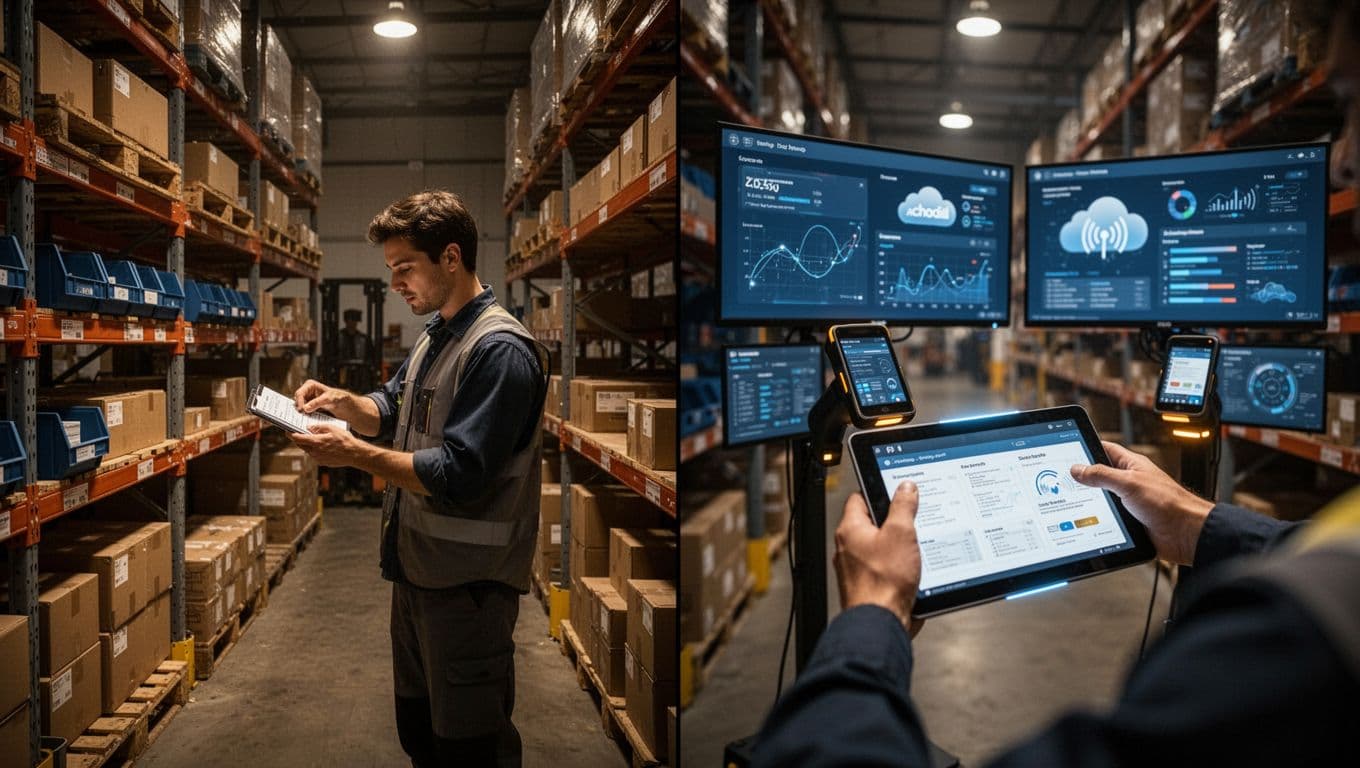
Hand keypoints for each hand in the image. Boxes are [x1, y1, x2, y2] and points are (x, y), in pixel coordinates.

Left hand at [289, 423, 367, 467]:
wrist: (354, 454)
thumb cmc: (345, 440)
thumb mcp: (332, 428)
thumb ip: (319, 427)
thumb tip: (309, 428)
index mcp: (316, 442)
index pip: (297, 438)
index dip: (290, 434)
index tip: (287, 431)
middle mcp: (314, 452)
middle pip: (301, 445)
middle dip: (299, 439)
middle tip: (299, 433)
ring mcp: (318, 458)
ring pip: (308, 450)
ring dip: (308, 444)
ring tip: (314, 438)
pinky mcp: (323, 462)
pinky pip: (315, 455)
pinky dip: (315, 450)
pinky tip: (323, 445)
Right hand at [293, 379, 354, 418]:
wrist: (343, 404)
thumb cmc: (338, 397)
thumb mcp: (328, 399)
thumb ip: (317, 402)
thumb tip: (305, 408)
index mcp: (310, 385)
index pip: (299, 393)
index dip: (299, 402)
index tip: (301, 410)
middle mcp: (306, 391)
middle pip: (297, 400)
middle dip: (299, 408)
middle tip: (300, 416)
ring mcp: (307, 399)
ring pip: (299, 406)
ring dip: (301, 412)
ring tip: (303, 418)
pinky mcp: (308, 406)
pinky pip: (303, 411)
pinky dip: (304, 415)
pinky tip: (307, 419)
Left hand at [834, 483, 923, 632]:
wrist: (880, 622)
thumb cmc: (883, 582)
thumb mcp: (901, 534)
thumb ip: (903, 507)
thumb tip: (906, 488)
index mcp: (850, 530)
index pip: (859, 498)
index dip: (879, 492)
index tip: (897, 491)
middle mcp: (848, 548)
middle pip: (872, 523)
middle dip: (894, 522)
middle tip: (912, 521)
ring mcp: (856, 569)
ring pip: (880, 548)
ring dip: (899, 547)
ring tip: (916, 548)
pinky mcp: (868, 586)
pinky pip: (884, 568)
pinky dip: (898, 567)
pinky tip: (913, 570)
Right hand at [1071, 441, 1213, 565]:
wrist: (1185, 534)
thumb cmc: (1169, 503)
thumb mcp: (1129, 483)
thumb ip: (1102, 475)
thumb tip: (1078, 468)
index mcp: (1132, 465)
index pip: (1105, 449)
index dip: (1087, 447)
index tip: (1069, 450)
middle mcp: (1130, 482)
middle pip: (1099, 475)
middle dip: (1083, 478)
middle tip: (1063, 479)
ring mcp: (1129, 502)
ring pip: (1102, 498)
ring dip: (1091, 501)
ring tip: (1072, 500)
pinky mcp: (1129, 520)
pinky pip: (1108, 517)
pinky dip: (1098, 519)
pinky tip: (1088, 521)